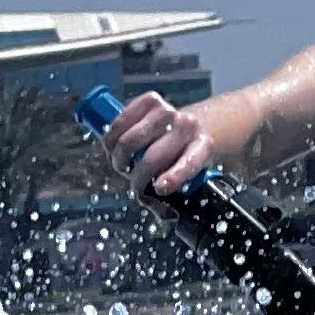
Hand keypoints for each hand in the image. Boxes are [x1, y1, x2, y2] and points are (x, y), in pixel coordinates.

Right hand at [100, 90, 218, 195]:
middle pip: (151, 158)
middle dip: (136, 176)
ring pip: (129, 141)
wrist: (187, 124)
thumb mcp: (185, 176)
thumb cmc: (180, 155)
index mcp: (203, 147)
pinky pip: (120, 121)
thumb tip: (168, 215)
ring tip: (122, 162)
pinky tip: (115, 142)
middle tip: (132, 179)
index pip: (190, 163)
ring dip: (119, 157)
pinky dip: (112, 135)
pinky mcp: (152, 99)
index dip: (174, 176)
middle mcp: (188, 127)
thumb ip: (171, 199)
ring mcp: (169, 110)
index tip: (160, 187)